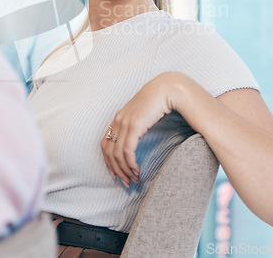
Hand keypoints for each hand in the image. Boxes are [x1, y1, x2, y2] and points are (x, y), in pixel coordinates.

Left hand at [100, 72, 182, 187]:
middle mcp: (118, 120)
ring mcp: (125, 122)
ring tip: (134, 179)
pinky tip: (137, 171)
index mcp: (119, 118)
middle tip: (125, 183)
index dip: (108, 161)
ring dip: (125, 170)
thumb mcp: (144, 115)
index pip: (105, 143)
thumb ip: (138, 125)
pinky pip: (127, 151)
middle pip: (108, 151)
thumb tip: (139, 139)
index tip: (115, 174)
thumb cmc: (159, 101)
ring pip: (117, 154)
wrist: (167, 88)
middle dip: (116, 170)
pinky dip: (130, 164)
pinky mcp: (134, 126)